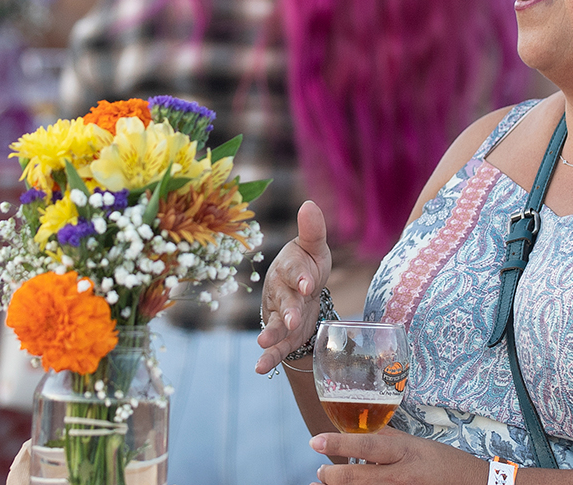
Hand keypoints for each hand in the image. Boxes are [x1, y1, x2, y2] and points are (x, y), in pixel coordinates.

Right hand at [255, 200, 333, 373]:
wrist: (299, 291)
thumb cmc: (307, 265)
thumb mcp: (313, 248)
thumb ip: (312, 230)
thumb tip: (309, 204)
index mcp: (290, 269)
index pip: (294, 272)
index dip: (300, 277)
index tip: (308, 284)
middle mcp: (282, 292)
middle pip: (284, 301)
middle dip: (288, 310)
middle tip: (294, 320)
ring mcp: (281, 315)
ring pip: (276, 325)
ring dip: (271, 334)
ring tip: (264, 342)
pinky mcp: (285, 337)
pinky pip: (275, 348)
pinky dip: (267, 358)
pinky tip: (259, 368)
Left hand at [308, 429, 483, 481]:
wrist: (472, 484)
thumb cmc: (442, 462)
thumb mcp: (415, 443)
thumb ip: (387, 437)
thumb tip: (359, 427)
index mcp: (404, 452)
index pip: (366, 444)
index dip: (338, 443)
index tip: (314, 441)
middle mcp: (401, 475)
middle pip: (357, 478)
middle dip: (331, 476)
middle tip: (320, 472)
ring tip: (322, 483)